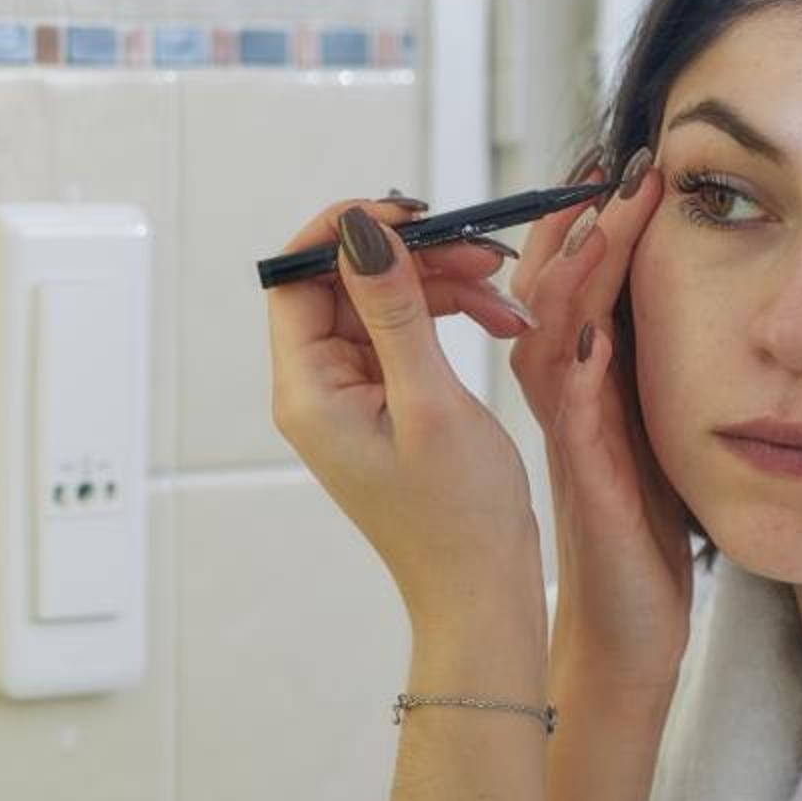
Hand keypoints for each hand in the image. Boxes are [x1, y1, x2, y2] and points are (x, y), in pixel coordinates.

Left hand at [266, 197, 542, 625]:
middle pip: (344, 283)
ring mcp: (348, 396)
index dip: (343, 232)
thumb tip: (359, 232)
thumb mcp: (430, 399)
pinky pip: (404, 334)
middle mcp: (315, 389)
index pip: (296, 279)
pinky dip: (449, 317)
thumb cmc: (457, 516)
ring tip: (505, 294)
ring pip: (382, 302)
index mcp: (307, 391)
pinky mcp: (382, 403)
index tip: (410, 213)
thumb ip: (394, 310)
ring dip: (443, 286)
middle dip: (414, 258)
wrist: (480, 587)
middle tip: (484, 253)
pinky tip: (499, 320)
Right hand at [509, 154, 694, 688]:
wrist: (625, 633)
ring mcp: (570, 441)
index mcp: (582, 388)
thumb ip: (650, 372)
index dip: (584, 222)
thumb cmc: (640, 541)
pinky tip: (596, 323)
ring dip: (573, 273)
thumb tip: (682, 304)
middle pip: (545, 296)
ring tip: (601, 211)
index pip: (568, 286)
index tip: (616, 160)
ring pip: (550, 338)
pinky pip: (574, 413)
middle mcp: (564, 406)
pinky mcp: (588, 483)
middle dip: (572, 223)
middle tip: (606, 158)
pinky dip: (581, 363)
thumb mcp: (655, 433)